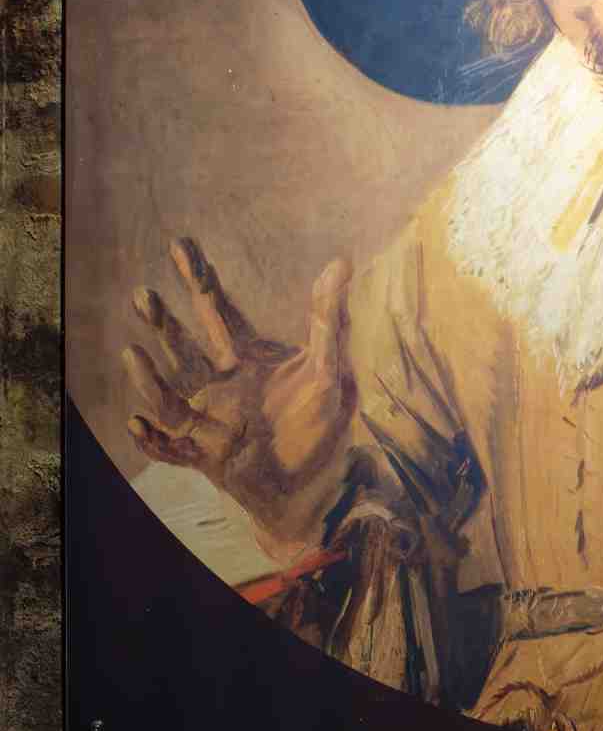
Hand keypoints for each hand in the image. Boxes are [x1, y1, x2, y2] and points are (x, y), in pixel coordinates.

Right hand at [124, 237, 354, 556]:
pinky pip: (174, 449)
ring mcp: (211, 421)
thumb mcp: (331, 368)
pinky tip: (137, 424)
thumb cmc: (324, 423)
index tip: (180, 244)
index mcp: (248, 356)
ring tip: (133, 354)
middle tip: (143, 294)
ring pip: (171, 396)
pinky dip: (154, 441)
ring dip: (151, 378)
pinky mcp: (209, 458)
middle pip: (186, 346)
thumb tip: (341, 261)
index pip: (218, 310)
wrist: (319, 486)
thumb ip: (330, 319)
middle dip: (164, 321)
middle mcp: (222, 383)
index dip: (199, 278)